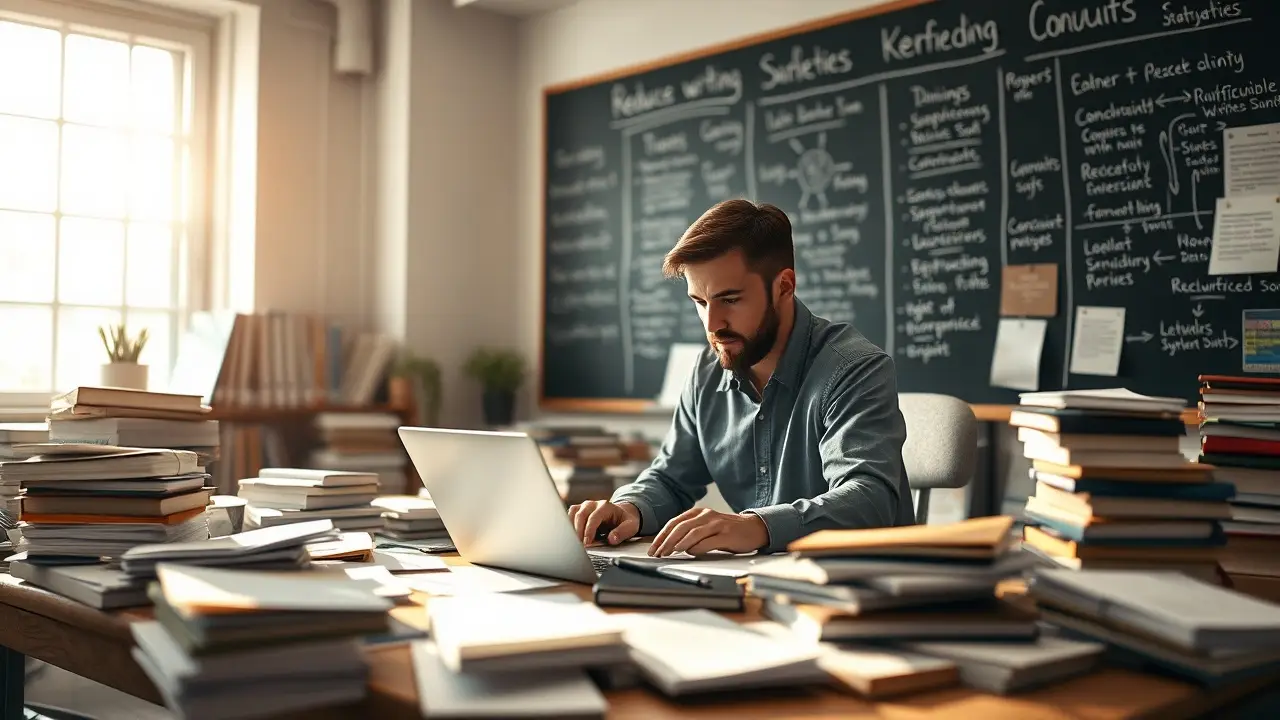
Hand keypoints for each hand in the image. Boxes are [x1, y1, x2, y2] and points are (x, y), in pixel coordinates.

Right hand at [567, 500, 640, 545]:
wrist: (621, 515)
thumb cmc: (625, 521)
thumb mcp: (631, 526)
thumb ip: (622, 532)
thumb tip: (612, 539)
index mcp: (606, 506)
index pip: (594, 518)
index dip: (589, 531)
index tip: (586, 543)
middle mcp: (593, 504)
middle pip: (580, 515)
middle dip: (578, 531)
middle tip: (579, 545)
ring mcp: (584, 506)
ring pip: (572, 514)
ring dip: (571, 528)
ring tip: (574, 542)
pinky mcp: (579, 511)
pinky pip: (569, 515)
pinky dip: (568, 526)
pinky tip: (571, 536)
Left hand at [648, 508, 768, 556]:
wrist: (753, 528)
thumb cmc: (727, 531)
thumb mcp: (706, 527)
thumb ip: (690, 532)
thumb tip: (670, 545)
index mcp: (698, 512)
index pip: (674, 523)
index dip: (662, 536)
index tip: (653, 548)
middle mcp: (706, 515)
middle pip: (681, 527)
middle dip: (666, 541)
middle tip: (658, 553)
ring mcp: (717, 524)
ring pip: (693, 533)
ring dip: (679, 543)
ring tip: (669, 552)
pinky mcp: (727, 534)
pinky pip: (709, 541)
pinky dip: (697, 547)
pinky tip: (690, 553)